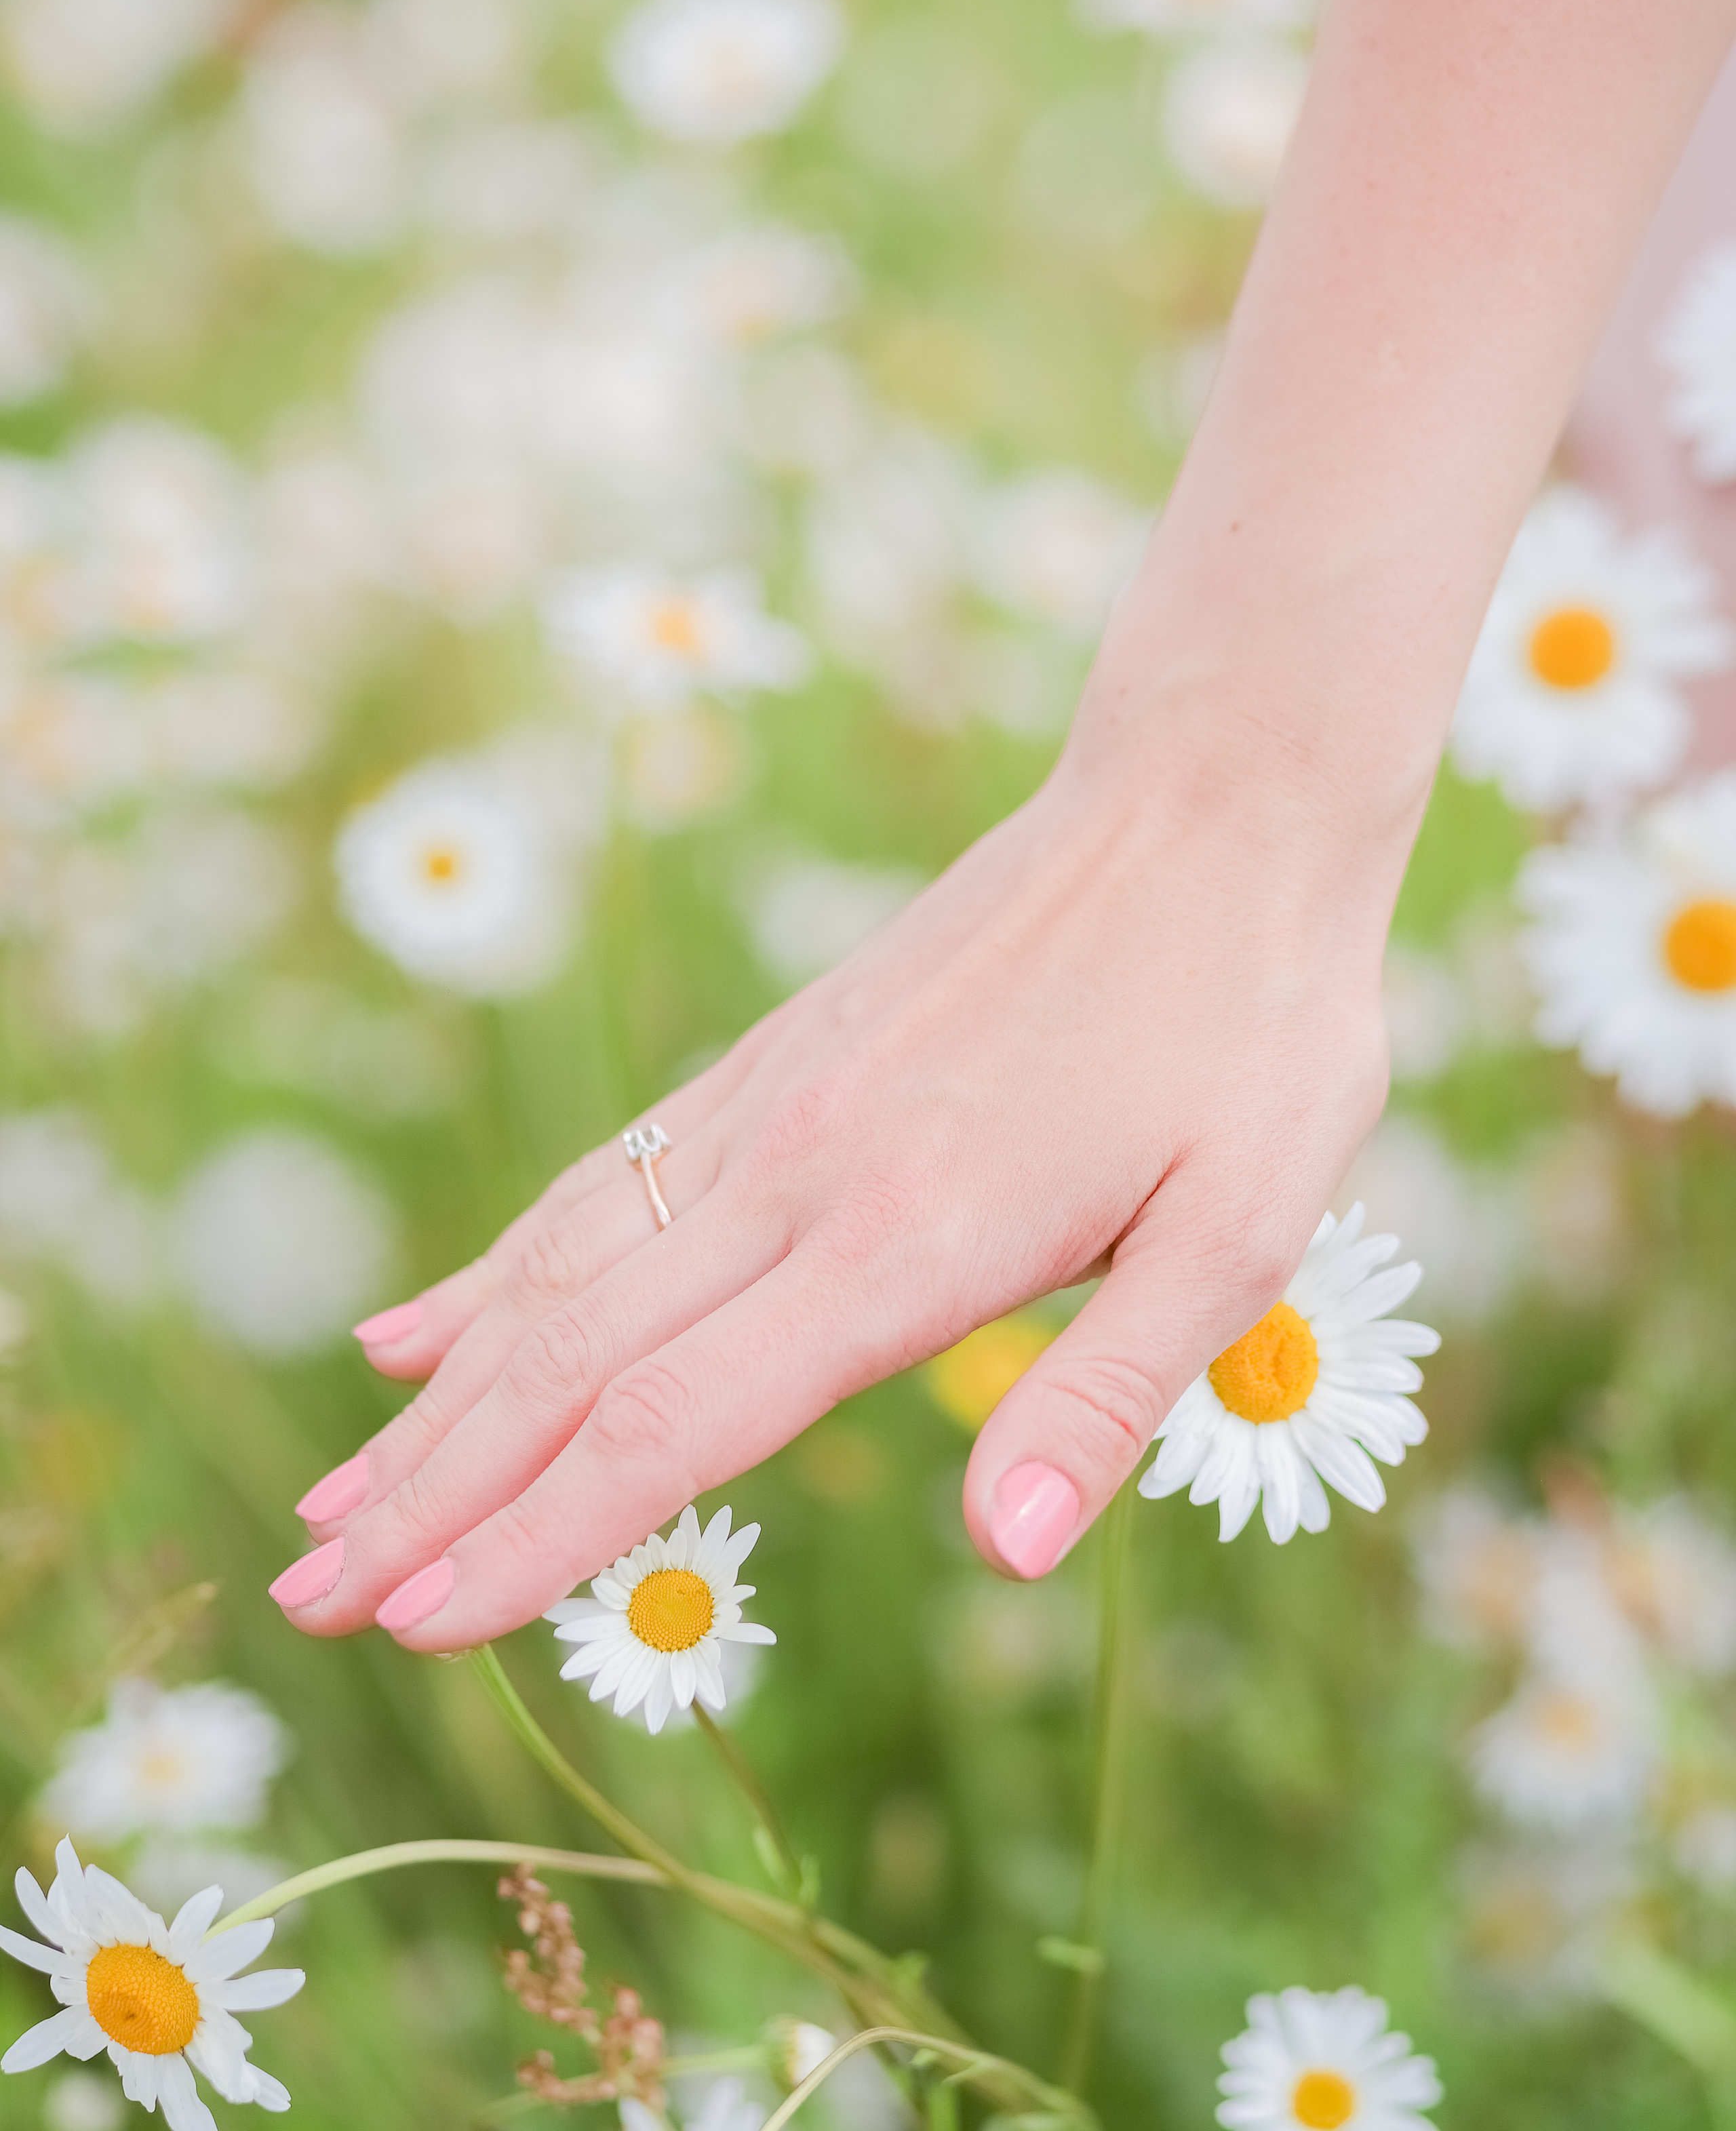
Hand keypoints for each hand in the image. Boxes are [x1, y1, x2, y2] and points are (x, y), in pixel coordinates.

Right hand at [272, 702, 1395, 1650]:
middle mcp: (799, 1174)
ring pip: (559, 1271)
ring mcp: (770, 1106)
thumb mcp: (1243, 1225)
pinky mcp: (774, 1060)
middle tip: (305, 1595)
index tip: (414, 1621)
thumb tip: (1005, 1557)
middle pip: (572, 1361)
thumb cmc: (1249, 1024)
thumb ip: (1107, 1395)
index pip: (672, 1423)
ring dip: (438, 1397)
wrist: (1206, 805)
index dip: (535, 1536)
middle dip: (433, 1491)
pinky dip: (500, 1268)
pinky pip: (604, 1182)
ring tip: (332, 1493)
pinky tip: (425, 1325)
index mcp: (903, 1240)